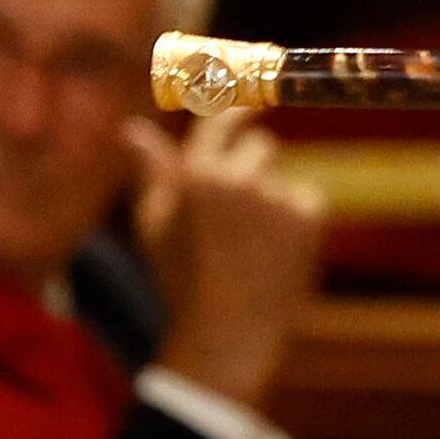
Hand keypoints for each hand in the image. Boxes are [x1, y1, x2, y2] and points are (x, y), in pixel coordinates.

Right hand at [129, 110, 327, 411]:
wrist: (226, 334)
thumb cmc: (181, 281)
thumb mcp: (156, 226)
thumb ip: (151, 171)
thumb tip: (131, 129)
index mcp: (195, 175)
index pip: (222, 118)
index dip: (238, 108)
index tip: (250, 104)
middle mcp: (237, 177)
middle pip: (260, 146)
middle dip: (253, 169)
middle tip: (239, 215)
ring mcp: (276, 196)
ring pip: (281, 178)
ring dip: (272, 199)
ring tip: (250, 247)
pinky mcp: (309, 215)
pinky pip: (306, 200)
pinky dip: (297, 220)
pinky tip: (274, 254)